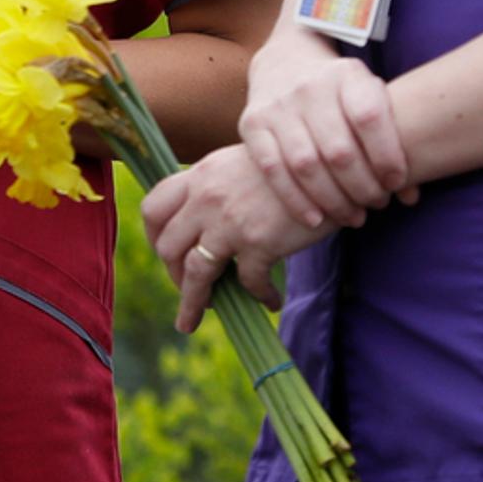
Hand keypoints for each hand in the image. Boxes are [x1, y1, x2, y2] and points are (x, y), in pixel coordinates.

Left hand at [141, 147, 324, 333]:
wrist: (329, 161)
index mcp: (201, 174)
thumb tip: (202, 220)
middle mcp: (207, 196)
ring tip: (192, 321)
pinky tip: (271, 300)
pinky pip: (248, 282)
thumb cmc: (292, 163)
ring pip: (195, 273)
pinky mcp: (259, 241)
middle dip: (173, 275)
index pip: (153, 208)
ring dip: (193, 302)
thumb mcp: (243, 162)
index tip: (166, 254)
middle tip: (190, 289)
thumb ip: (218, 185)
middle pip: (167, 246)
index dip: (154, 238)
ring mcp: (230, 220)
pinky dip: (259, 296)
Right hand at [237, 25, 414, 231]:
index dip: (387, 157)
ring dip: (333, 200)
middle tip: (375, 204)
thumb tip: (411, 197)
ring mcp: (278, 105)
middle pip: (339, 150)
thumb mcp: (370, 100)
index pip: (369, 118)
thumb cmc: (342, 95)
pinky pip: (273, 170)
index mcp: (347, 75)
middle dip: (363, 188)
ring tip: (352, 217)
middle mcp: (310, 86)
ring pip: (306, 165)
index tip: (396, 183)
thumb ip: (393, 143)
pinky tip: (316, 219)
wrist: (285, 64)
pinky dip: (296, 200)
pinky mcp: (252, 124)